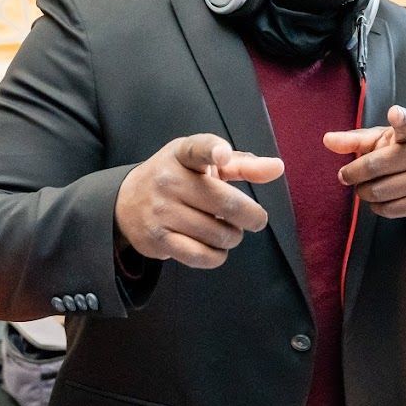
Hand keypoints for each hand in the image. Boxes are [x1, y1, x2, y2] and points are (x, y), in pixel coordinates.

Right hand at [115, 134, 283, 268]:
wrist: (127, 202)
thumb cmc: (180, 178)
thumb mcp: (206, 164)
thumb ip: (243, 166)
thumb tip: (278, 168)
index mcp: (183, 154)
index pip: (198, 149)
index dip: (213, 152)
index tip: (222, 156)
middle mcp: (169, 180)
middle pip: (226, 204)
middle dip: (251, 217)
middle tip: (255, 220)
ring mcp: (161, 211)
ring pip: (218, 234)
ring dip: (233, 237)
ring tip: (228, 231)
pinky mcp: (157, 239)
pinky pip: (202, 256)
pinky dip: (217, 256)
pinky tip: (216, 247)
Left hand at [324, 105, 405, 219]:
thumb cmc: (401, 154)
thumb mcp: (382, 141)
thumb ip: (355, 140)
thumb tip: (326, 140)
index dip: (400, 119)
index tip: (394, 113)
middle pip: (374, 166)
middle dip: (352, 174)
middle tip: (345, 175)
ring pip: (378, 191)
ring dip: (362, 191)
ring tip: (365, 186)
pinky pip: (387, 209)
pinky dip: (375, 206)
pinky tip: (379, 198)